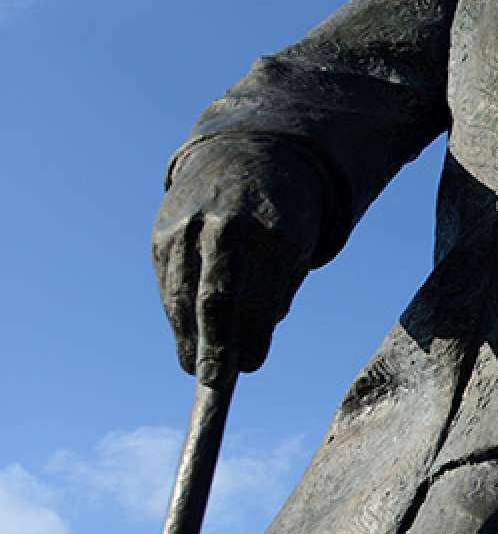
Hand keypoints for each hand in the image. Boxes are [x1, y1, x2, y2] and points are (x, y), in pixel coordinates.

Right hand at [153, 141, 323, 383]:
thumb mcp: (298, 248)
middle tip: (214, 380)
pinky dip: (176, 312)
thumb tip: (245, 345)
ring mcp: (190, 228)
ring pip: (183, 294)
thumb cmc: (284, 216)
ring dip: (188, 337)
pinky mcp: (164, 231)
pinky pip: (167, 281)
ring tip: (197, 367)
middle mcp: (228, 229)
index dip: (253, 338)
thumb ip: (274, 292)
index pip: (259, 301)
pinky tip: (186, 335)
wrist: (250, 152)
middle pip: (215, 299)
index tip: (251, 365)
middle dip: (214, 345)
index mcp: (274, 236)